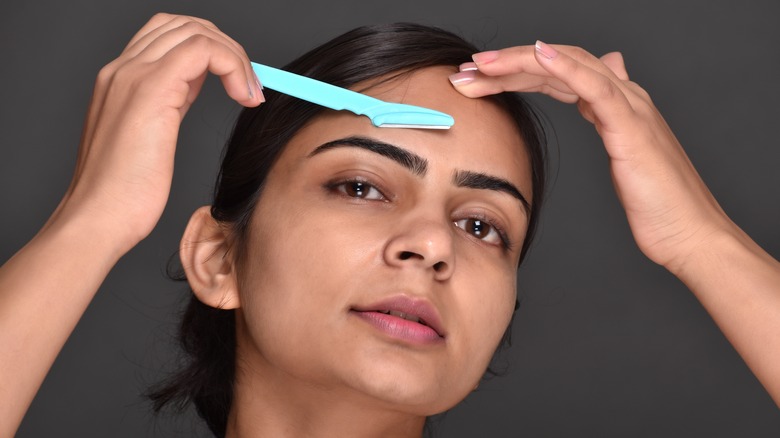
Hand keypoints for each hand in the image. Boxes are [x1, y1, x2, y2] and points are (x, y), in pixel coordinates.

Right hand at [49, 13, 263, 254]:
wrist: (97, 220)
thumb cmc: (123, 195)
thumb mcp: (149, 137)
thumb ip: (168, 103)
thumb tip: (196, 85)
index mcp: (120, 80)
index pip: (169, 35)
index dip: (211, 51)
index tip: (237, 86)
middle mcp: (122, 69)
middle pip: (184, 25)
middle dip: (227, 48)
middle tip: (250, 86)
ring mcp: (132, 75)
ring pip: (195, 31)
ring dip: (235, 56)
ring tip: (250, 92)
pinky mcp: (151, 89)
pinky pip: (202, 50)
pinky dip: (233, 65)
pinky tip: (244, 95)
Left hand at [449, 42, 734, 271]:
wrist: (689, 234)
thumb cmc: (656, 204)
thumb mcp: (623, 152)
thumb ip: (608, 114)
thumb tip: (603, 84)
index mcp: (615, 104)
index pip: (556, 76)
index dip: (515, 74)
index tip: (475, 82)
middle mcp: (623, 96)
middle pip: (556, 65)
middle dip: (507, 65)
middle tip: (465, 71)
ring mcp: (630, 107)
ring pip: (569, 67)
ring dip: (521, 61)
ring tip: (482, 64)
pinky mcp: (632, 126)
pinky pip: (595, 86)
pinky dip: (565, 66)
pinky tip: (536, 55)